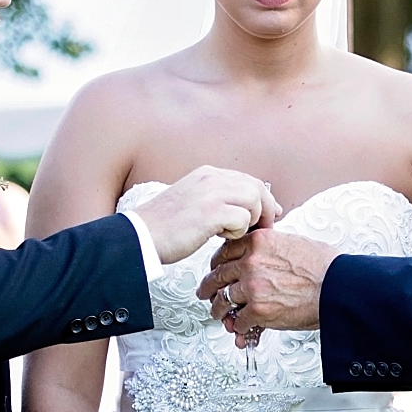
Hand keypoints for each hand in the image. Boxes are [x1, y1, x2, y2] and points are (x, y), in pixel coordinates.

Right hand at [135, 167, 282, 264]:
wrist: (140, 235)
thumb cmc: (165, 226)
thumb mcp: (193, 201)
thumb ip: (217, 199)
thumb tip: (245, 208)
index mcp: (207, 174)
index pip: (248, 180)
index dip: (264, 198)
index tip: (270, 215)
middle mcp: (211, 178)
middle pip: (257, 188)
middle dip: (266, 210)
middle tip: (264, 229)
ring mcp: (211, 193)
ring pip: (254, 201)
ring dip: (250, 222)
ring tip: (233, 234)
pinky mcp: (211, 212)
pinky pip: (243, 219)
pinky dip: (237, 232)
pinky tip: (221, 238)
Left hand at [205, 227, 338, 341]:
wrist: (338, 288)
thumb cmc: (325, 267)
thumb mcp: (293, 243)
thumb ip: (270, 247)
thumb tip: (259, 255)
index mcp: (258, 241)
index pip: (224, 251)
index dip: (217, 263)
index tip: (215, 269)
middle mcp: (251, 262)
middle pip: (217, 275)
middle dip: (209, 287)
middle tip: (206, 293)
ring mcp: (252, 286)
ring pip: (223, 300)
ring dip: (220, 311)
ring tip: (220, 315)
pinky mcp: (257, 310)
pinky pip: (238, 321)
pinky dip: (239, 328)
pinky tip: (242, 330)